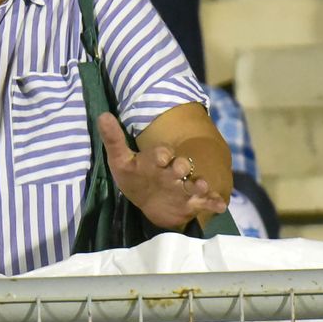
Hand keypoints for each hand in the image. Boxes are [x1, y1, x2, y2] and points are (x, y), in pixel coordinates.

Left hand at [97, 114, 226, 230]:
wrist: (148, 200)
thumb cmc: (134, 177)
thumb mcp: (121, 160)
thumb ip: (113, 139)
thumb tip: (103, 115)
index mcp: (156, 160)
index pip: (161, 153)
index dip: (161, 153)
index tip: (161, 156)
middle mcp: (173, 172)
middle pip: (181, 166)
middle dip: (181, 167)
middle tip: (180, 169)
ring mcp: (183, 188)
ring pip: (195, 183)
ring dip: (199, 184)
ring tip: (202, 186)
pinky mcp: (191, 203)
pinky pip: (206, 202)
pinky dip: (214, 203)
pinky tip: (220, 206)